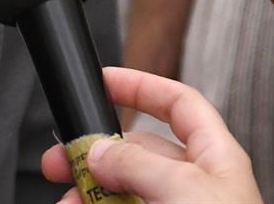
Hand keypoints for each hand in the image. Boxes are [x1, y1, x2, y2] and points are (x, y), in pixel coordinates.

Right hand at [40, 68, 262, 203]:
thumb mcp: (182, 189)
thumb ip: (136, 163)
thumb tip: (99, 151)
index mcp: (214, 158)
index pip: (178, 104)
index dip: (142, 87)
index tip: (104, 81)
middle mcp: (194, 187)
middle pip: (137, 154)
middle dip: (95, 155)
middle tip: (60, 162)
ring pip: (122, 195)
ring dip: (89, 195)